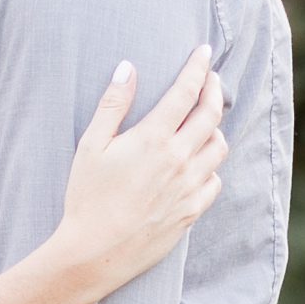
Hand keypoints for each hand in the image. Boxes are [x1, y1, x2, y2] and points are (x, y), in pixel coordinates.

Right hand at [55, 46, 227, 298]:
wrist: (94, 253)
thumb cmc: (86, 198)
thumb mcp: (90, 146)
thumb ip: (112, 105)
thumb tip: (128, 68)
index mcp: (153, 138)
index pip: (186, 91)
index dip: (198, 67)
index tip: (204, 51)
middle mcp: (178, 160)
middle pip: (211, 114)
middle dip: (214, 89)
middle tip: (211, 79)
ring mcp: (189, 187)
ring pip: (218, 147)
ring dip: (215, 128)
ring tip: (206, 121)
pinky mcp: (192, 211)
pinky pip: (214, 181)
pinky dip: (211, 166)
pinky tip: (199, 163)